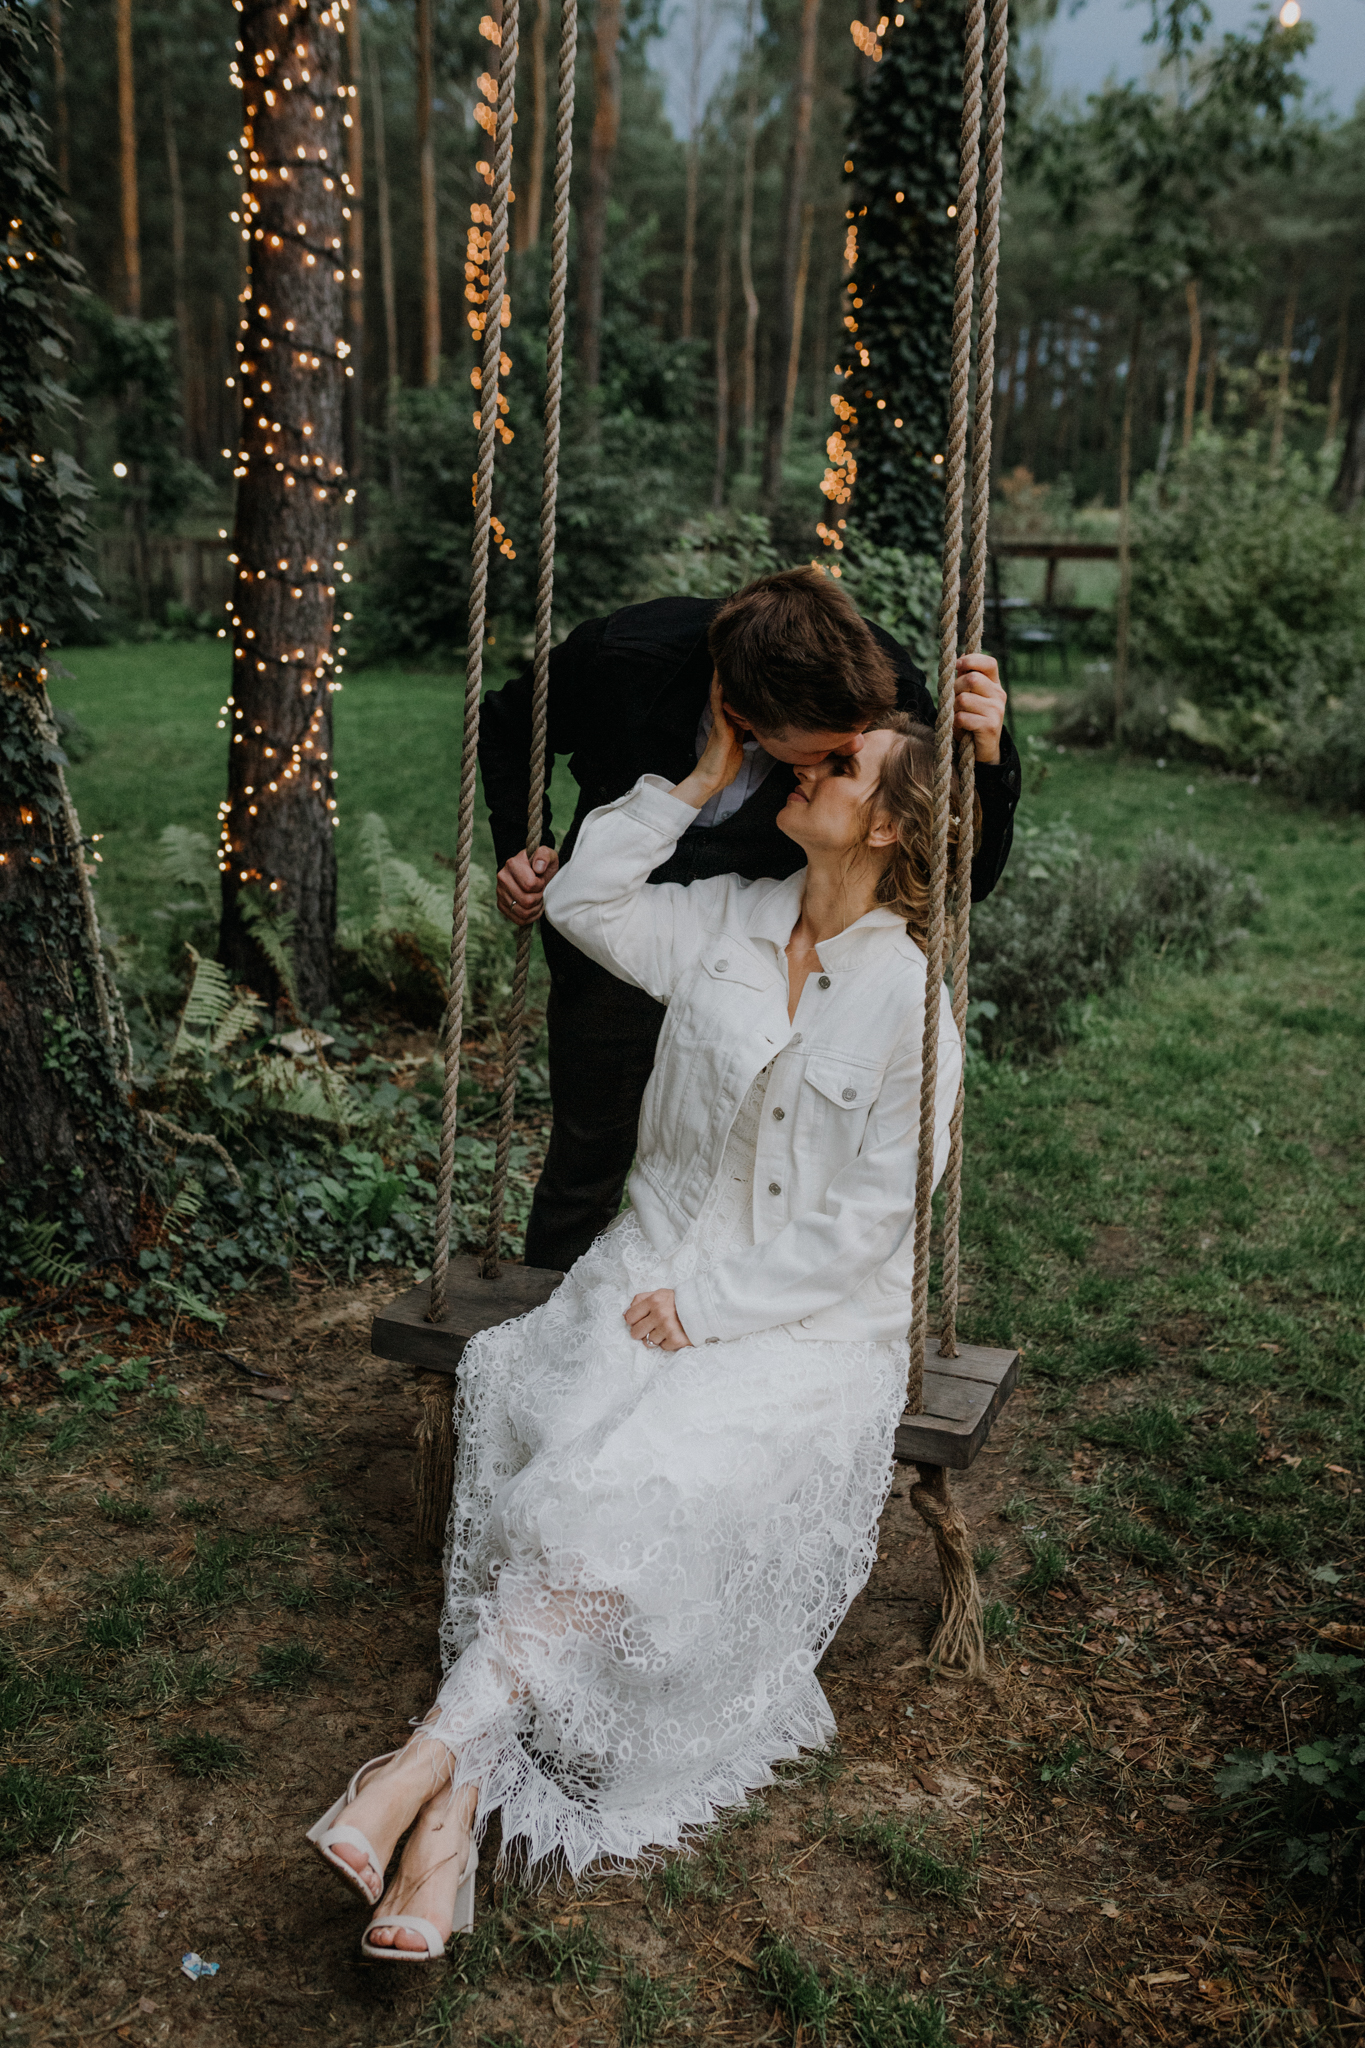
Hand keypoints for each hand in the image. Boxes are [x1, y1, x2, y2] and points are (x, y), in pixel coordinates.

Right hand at [496, 846, 559, 924]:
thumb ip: (544, 856)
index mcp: (512, 864)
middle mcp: (502, 878)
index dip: (540, 885)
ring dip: (535, 909)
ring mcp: (500, 892)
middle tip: (541, 891)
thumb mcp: (548, 855)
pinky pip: (518, 919)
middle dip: (539, 898)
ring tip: (538, 899)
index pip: (529, 885)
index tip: (541, 880)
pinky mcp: (501, 904)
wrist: (533, 873)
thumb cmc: (543, 865)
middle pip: (526, 901)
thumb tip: (538, 867)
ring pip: (523, 912)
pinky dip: (530, 917)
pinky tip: (533, 907)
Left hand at [624, 1288, 692, 1352]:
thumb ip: (641, 1300)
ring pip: (648, 1342)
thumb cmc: (678, 1301)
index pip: (630, 1317)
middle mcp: (660, 1314)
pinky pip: (662, 1347)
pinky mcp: (676, 1340)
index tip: (640, 1321)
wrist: (705, 1308)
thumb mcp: (660, 1294)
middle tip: (651, 1328)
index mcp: (654, 1301)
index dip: (633, 1321)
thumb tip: (625, 1315)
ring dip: (656, 1338)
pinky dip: (667, 1343)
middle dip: (641, 1332)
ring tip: (666, 1330)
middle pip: (635, 1333)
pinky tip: (674, 1334)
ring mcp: (668, 1328)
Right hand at [673, 673, 746, 809]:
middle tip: (731, 657)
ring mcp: (720, 724)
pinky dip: (720, 694)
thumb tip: (754, 728)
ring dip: (721, 680)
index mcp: (730, 725)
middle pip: (726, 694)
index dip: (738, 686)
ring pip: (720, 696)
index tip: (743, 670)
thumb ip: (744, 735)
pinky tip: (723, 682)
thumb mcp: (740, 747)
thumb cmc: (725, 768)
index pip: (734, 701)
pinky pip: (719, 707)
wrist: (712, 780)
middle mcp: (724, 721)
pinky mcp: (720, 729)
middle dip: (728, 677)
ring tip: (722, 662)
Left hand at [953, 653, 1006, 764]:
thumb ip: (965, 679)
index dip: (972, 660)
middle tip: (955, 701)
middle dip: (956, 688)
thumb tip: (961, 658)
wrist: (983, 750)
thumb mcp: (969, 697)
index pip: (989, 663)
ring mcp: (997, 710)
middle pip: (971, 679)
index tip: (957, 665)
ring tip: (959, 716)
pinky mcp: (990, 726)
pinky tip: (962, 728)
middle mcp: (999, 695)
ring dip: (954, 709)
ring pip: (963, 699)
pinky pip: (962, 717)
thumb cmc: (972, 719)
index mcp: (995, 685)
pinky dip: (956, 723)